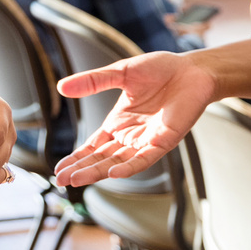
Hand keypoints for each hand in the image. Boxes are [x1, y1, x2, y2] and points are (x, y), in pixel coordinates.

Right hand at [53, 50, 217, 186]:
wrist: (192, 69)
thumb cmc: (161, 70)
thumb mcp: (121, 72)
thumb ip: (93, 81)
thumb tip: (62, 86)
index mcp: (119, 123)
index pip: (93, 146)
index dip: (76, 158)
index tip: (58, 170)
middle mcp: (131, 136)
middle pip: (102, 158)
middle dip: (81, 169)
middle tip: (62, 180)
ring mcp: (147, 141)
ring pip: (118, 162)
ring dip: (98, 172)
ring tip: (78, 180)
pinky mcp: (164, 141)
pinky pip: (144, 159)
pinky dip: (129, 167)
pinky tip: (113, 173)